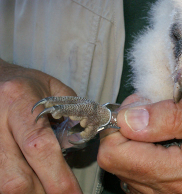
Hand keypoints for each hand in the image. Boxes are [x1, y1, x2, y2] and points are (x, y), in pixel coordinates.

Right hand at [0, 59, 81, 193]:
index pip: (38, 145)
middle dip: (42, 193)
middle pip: (16, 177)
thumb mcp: (52, 88)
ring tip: (48, 190)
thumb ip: (73, 111)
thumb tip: (89, 138)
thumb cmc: (25, 83)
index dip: (57, 177)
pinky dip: (15, 189)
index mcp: (19, 100)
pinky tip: (33, 186)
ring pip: (4, 185)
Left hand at [98, 95, 181, 192]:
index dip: (120, 122)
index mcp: (181, 173)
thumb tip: (129, 118)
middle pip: (118, 166)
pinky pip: (146, 184)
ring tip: (168, 127)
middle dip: (128, 133)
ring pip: (129, 176)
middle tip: (156, 110)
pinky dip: (151, 160)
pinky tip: (174, 146)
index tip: (142, 104)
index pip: (116, 154)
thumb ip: (175, 118)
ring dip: (139, 147)